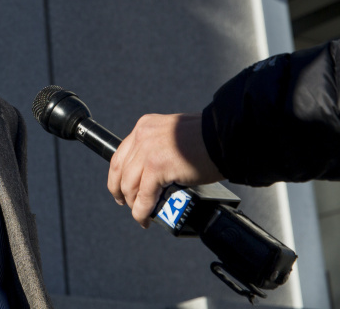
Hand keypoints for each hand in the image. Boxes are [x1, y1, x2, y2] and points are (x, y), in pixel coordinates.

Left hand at [107, 113, 222, 227]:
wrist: (227, 137)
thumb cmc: (209, 138)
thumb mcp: (174, 135)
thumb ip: (160, 148)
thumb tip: (154, 172)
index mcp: (144, 126)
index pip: (120, 154)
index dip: (117, 175)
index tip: (119, 187)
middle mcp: (142, 136)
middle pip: (119, 170)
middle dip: (120, 191)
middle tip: (126, 203)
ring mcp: (147, 151)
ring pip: (129, 185)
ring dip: (133, 204)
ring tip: (141, 214)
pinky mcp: (157, 166)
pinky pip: (144, 195)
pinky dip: (142, 211)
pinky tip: (145, 219)